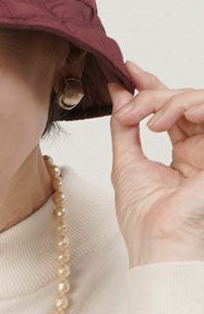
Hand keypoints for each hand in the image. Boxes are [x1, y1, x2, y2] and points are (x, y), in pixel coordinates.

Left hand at [107, 60, 203, 267]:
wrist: (161, 245)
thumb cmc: (145, 218)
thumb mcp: (127, 163)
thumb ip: (125, 127)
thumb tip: (118, 93)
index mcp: (185, 154)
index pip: (172, 109)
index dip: (152, 85)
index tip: (127, 69)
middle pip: (185, 100)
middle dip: (152, 95)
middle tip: (127, 110)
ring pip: (200, 102)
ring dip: (169, 101)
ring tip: (146, 120)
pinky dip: (190, 106)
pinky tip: (167, 118)